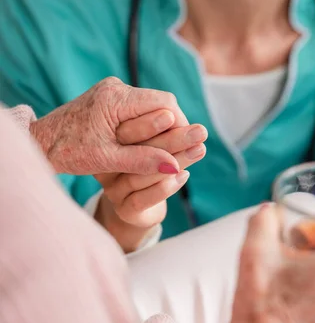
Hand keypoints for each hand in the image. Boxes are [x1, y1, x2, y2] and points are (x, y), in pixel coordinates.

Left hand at [30, 77, 189, 175]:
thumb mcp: (107, 160)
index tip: (187, 148)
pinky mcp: (109, 98)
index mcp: (115, 97)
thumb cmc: (68, 152)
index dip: (181, 124)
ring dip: (160, 128)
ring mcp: (112, 90)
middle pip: (161, 103)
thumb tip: (176, 167)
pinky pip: (139, 109)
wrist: (39, 143)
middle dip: (172, 127)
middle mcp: (115, 87)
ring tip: (164, 152)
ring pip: (151, 106)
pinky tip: (147, 145)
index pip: (164, 103)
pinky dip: (147, 126)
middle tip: (179, 153)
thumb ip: (142, 161)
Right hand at [95, 123, 207, 251]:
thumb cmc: (147, 165)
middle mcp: (106, 166)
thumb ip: (158, 130)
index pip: (125, 130)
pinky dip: (165, 188)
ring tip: (200, 149)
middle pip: (136, 150)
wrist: (137, 205)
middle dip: (171, 138)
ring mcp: (113, 190)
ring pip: (140, 175)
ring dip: (175, 161)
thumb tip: (176, 112)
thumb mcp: (151, 143)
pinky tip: (184, 175)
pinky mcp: (124, 210)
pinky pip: (142, 200)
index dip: (150, 122)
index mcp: (108, 143)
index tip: (174, 115)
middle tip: (199, 131)